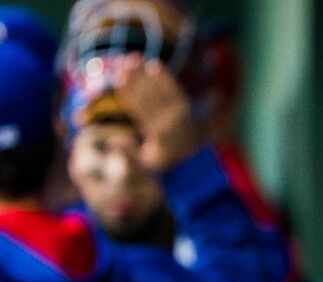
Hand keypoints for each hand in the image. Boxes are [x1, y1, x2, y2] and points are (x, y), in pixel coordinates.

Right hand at [114, 54, 197, 171]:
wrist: (190, 162)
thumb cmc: (160, 161)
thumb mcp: (143, 164)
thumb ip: (128, 155)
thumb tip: (114, 141)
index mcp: (160, 134)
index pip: (142, 109)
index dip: (131, 93)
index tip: (119, 79)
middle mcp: (172, 121)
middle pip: (151, 95)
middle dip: (137, 78)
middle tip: (123, 61)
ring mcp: (182, 113)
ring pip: (162, 89)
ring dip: (147, 73)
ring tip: (133, 58)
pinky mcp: (186, 107)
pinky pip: (175, 89)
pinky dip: (165, 77)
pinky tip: (155, 65)